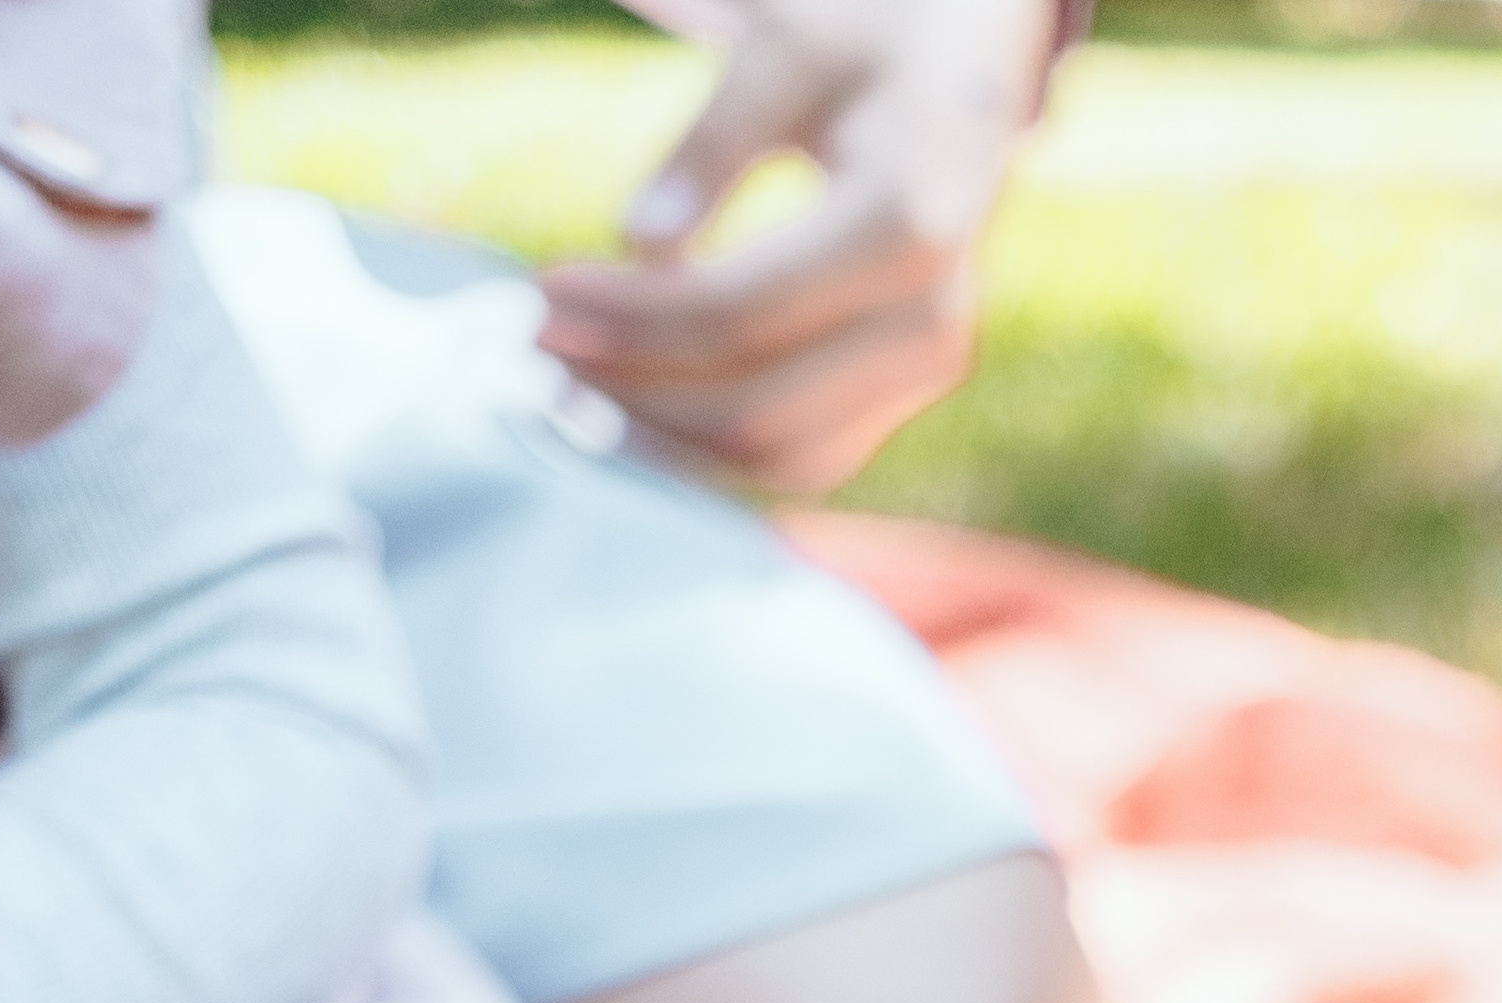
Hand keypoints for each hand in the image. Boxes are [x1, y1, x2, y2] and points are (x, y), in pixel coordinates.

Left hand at [538, 0, 1055, 492]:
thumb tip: (639, 237)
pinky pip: (797, 458)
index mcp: (907, 225)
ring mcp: (923, 374)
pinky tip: (635, 403)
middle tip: (535, 350)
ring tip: (573, 386)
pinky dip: (709, 447)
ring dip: (665, 437)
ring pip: (774, 456)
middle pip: (753, 410)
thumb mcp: (791, 50)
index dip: (628, 318)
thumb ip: (714, 139)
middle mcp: (930, 322)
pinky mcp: (901, 400)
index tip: (541, 294)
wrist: (966, 79)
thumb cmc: (867, 45)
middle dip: (632, 390)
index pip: (738, 312)